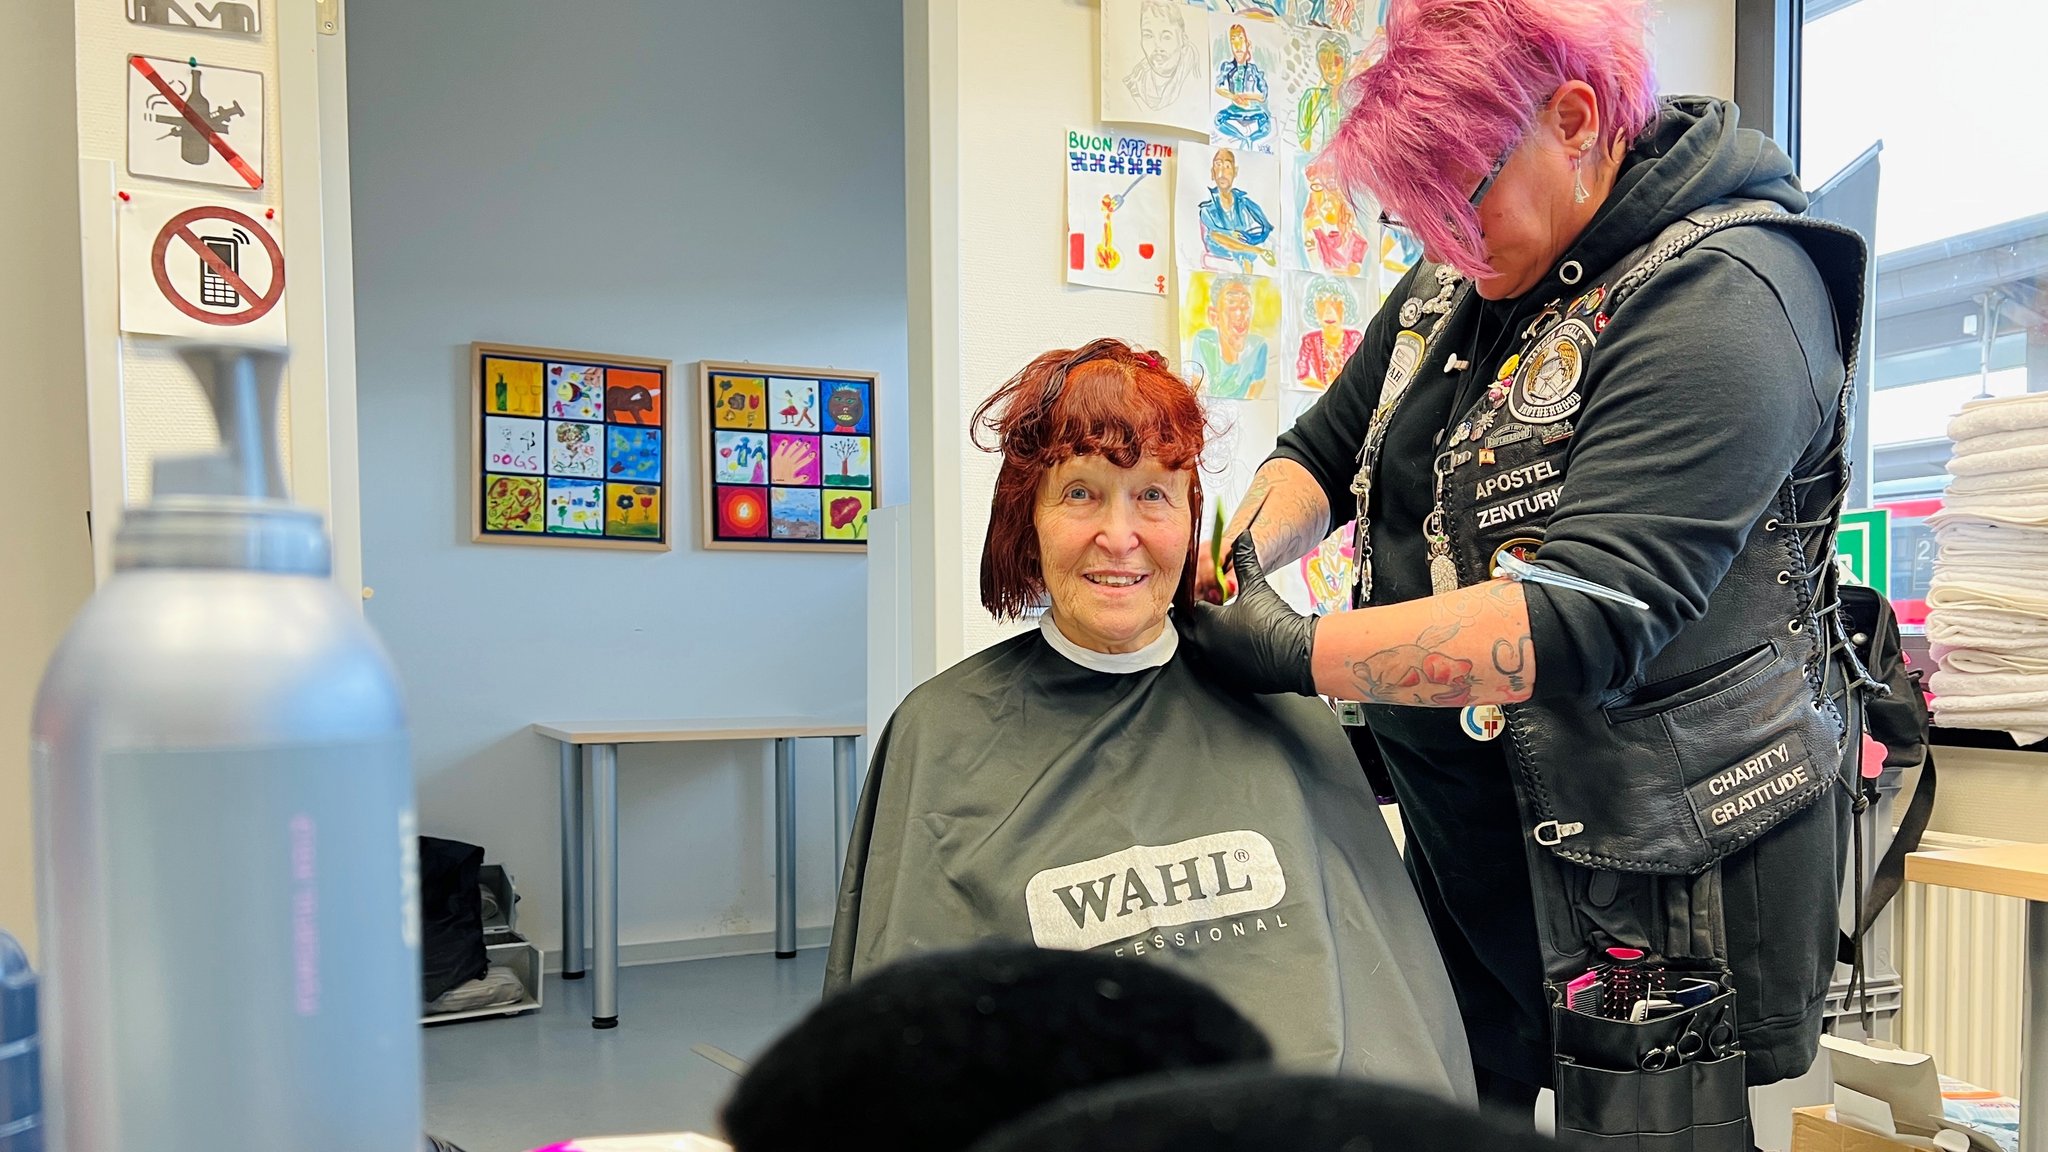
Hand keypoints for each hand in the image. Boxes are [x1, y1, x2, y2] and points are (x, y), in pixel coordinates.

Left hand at [1180, 531, 1317, 696]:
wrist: (1298, 655)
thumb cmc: (1276, 622)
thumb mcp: (1257, 586)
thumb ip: (1245, 560)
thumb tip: (1243, 537)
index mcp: (1207, 622)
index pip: (1187, 606)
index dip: (1192, 596)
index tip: (1196, 591)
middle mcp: (1206, 645)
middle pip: (1187, 628)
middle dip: (1192, 617)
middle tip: (1202, 606)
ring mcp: (1216, 664)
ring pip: (1199, 647)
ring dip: (1204, 636)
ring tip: (1219, 624)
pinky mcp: (1230, 676)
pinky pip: (1216, 661)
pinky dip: (1220, 651)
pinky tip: (1234, 643)